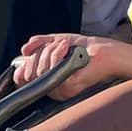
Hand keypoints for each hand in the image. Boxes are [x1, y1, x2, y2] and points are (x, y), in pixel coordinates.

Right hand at [15, 32, 131, 100]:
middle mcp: (54, 87)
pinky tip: (66, 48)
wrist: (109, 54)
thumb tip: (24, 49)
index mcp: (50, 77)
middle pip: (29, 74)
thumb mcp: (60, 41)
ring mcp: (61, 89)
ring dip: (49, 53)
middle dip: (38, 55)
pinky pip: (51, 72)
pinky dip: (56, 55)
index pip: (23, 78)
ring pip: (39, 73)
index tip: (29, 55)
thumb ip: (41, 43)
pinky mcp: (69, 87)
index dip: (23, 66)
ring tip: (64, 45)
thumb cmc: (89, 49)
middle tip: (53, 45)